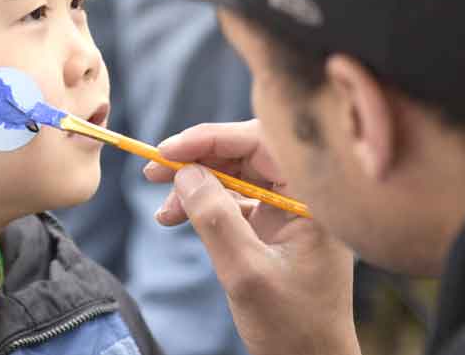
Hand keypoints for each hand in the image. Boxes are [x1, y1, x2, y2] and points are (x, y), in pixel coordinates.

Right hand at [144, 120, 360, 354]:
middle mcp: (301, 194)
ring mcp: (286, 209)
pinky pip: (231, 198)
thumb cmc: (291, 326)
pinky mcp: (271, 224)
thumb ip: (215, 218)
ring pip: (232, 174)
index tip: (168, 151)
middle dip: (196, 159)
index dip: (211, 139)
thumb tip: (184, 172)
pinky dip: (201, 204)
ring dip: (193, 185)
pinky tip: (173, 217)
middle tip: (153, 171)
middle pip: (243, 153)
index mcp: (311, 197)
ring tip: (162, 209)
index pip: (260, 142)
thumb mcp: (246, 272)